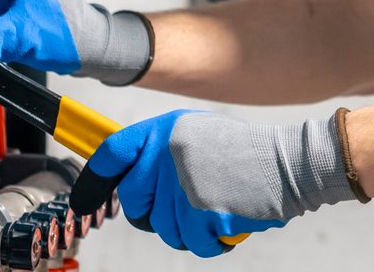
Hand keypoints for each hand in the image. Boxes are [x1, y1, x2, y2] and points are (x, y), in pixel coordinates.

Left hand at [70, 110, 355, 257]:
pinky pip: (192, 243)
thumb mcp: (198, 137)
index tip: (82, 200)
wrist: (290, 164)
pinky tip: (228, 218)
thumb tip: (130, 180)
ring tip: (218, 204)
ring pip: (164, 228)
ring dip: (189, 227)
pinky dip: (211, 240)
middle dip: (156, 212)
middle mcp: (168, 154)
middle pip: (135, 201)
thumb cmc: (248, 154)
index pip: (113, 153)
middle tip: (188, 204)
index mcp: (166, 130)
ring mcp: (184, 184)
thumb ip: (163, 153)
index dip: (93, 180)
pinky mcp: (202, 212)